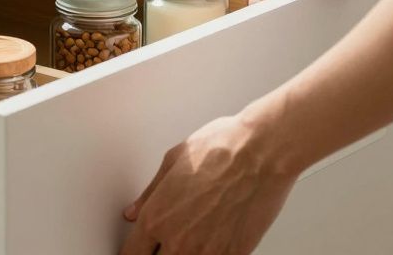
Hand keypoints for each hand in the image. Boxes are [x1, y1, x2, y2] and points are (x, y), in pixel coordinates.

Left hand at [120, 115, 297, 254]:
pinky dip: (211, 253)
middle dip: (158, 252)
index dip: (133, 251)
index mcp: (156, 218)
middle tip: (165, 239)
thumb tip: (134, 212)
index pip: (131, 254)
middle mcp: (178, 241)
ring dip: (183, 253)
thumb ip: (149, 195)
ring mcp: (207, 252)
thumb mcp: (172, 162)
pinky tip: (214, 238)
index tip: (138, 248)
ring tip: (192, 236)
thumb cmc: (221, 149)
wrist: (261, 154)